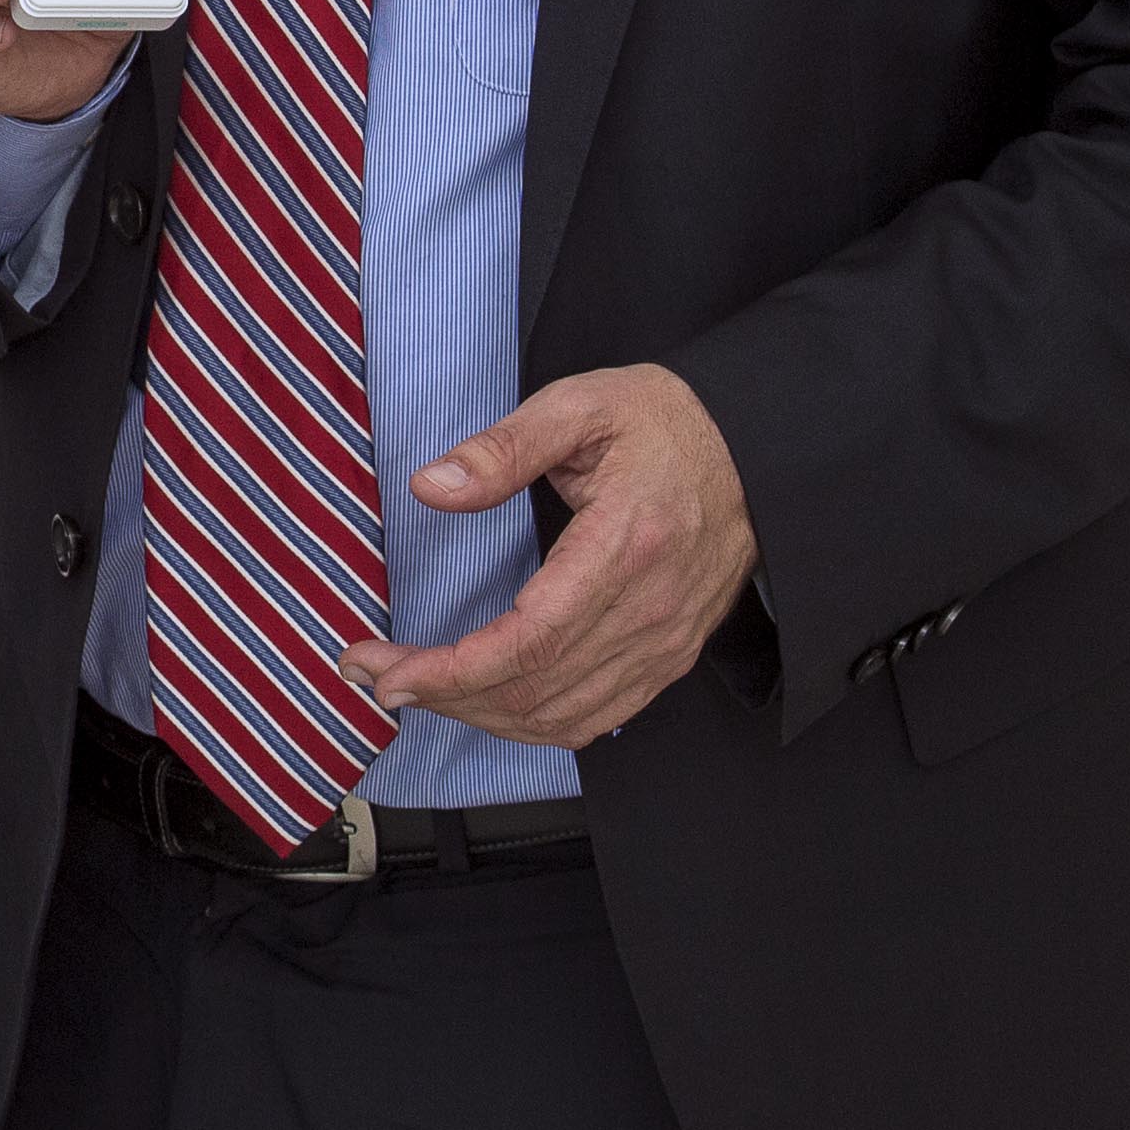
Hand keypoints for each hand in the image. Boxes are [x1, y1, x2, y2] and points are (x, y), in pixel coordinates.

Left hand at [338, 364, 757, 749]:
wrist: (756, 449)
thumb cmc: (666, 423)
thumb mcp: (579, 407)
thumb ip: (502, 448)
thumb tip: (432, 486)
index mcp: (624, 548)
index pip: (529, 641)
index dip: (452, 671)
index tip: (388, 670)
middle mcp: (649, 611)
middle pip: (535, 690)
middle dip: (443, 695)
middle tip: (373, 675)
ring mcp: (665, 642)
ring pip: (562, 716)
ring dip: (479, 715)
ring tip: (415, 688)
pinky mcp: (670, 656)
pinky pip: (597, 716)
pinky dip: (532, 723)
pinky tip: (485, 703)